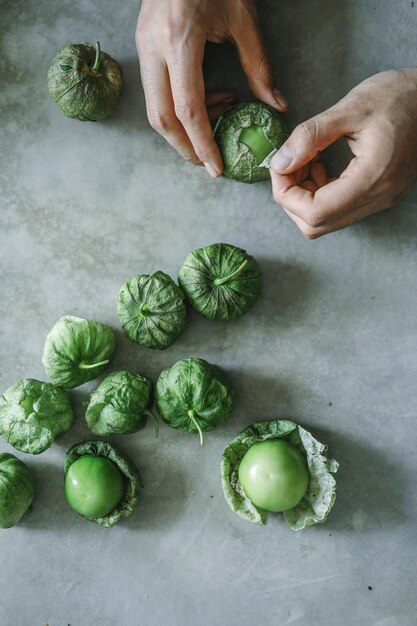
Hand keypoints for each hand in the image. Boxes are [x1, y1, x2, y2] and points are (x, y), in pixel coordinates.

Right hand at [136, 0, 287, 177]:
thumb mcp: (244, 19)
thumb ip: (259, 66)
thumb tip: (275, 106)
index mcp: (180, 39)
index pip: (188, 108)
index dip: (202, 143)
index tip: (215, 168)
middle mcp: (154, 46)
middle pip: (161, 117)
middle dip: (184, 148)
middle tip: (207, 163)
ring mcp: (143, 46)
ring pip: (154, 108)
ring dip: (180, 131)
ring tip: (211, 135)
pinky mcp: (142, 46)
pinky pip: (156, 92)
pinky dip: (178, 109)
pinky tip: (207, 103)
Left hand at [270, 69, 416, 237]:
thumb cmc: (399, 96)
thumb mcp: (351, 107)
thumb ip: (311, 136)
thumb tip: (279, 162)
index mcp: (372, 178)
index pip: (315, 213)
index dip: (287, 195)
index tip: (280, 166)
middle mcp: (377, 198)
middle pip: (316, 225)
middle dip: (291, 198)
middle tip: (289, 164)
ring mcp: (379, 200)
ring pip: (324, 221)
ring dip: (304, 195)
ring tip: (305, 160)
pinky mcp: (378, 195)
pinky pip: (338, 209)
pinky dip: (319, 193)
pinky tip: (318, 165)